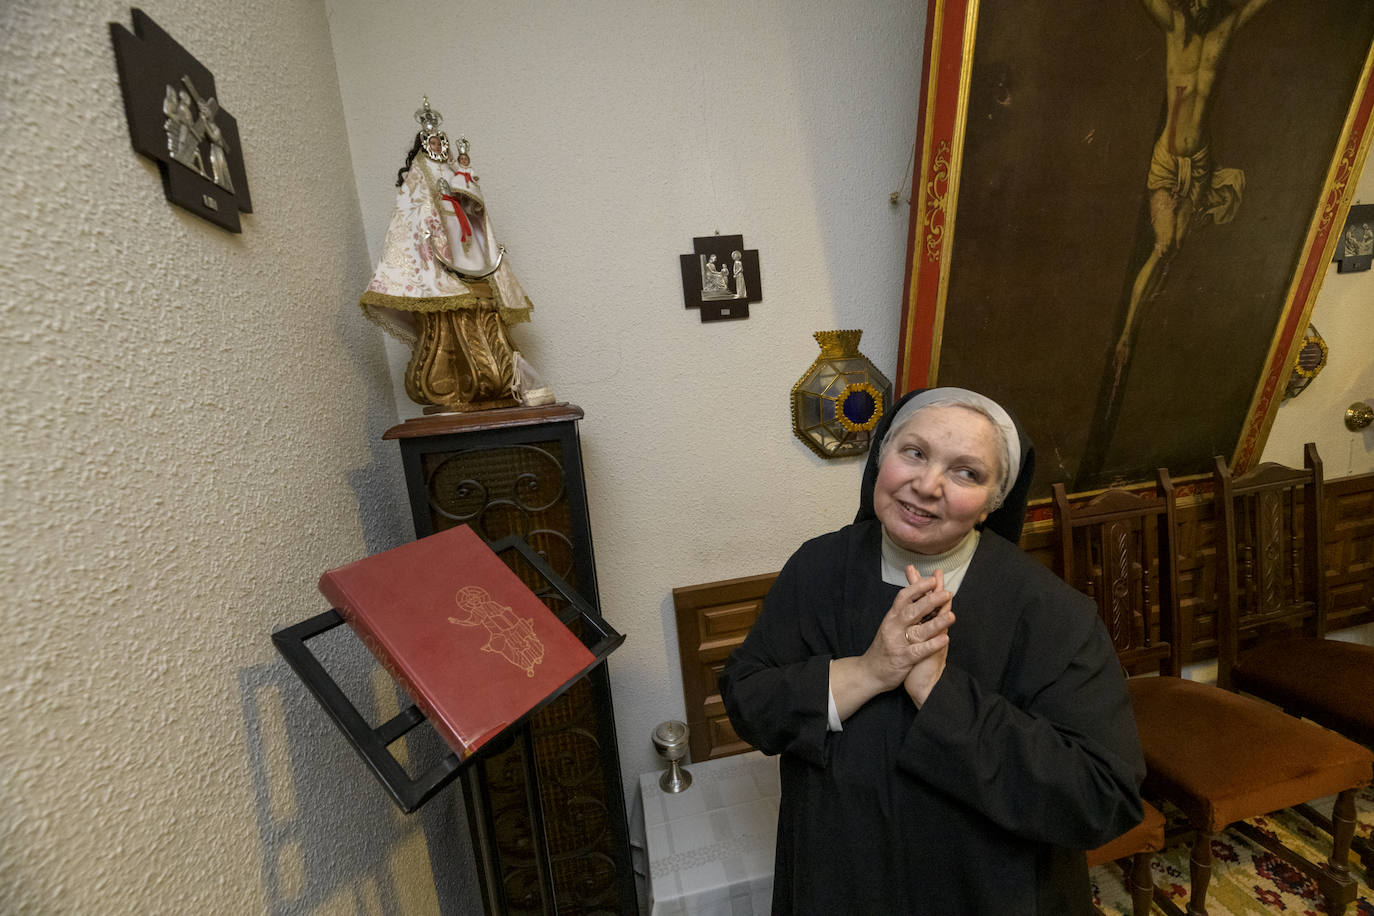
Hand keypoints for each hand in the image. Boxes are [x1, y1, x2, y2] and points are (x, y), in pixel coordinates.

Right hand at [859, 566, 954, 691]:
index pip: (904, 597)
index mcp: (892, 617)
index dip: (918, 587)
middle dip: (930, 600)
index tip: (933, 580)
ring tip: (951, 616)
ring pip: (918, 630)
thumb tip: (914, 592)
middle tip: (946, 593)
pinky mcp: (903, 659)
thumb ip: (903, 610)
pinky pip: (919, 651)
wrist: (869, 671)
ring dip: (936, 623)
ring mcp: (898, 643)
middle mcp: (894, 627)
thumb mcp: (890, 625)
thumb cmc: (884, 647)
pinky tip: (945, 640)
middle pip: (912, 610)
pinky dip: (932, 645)